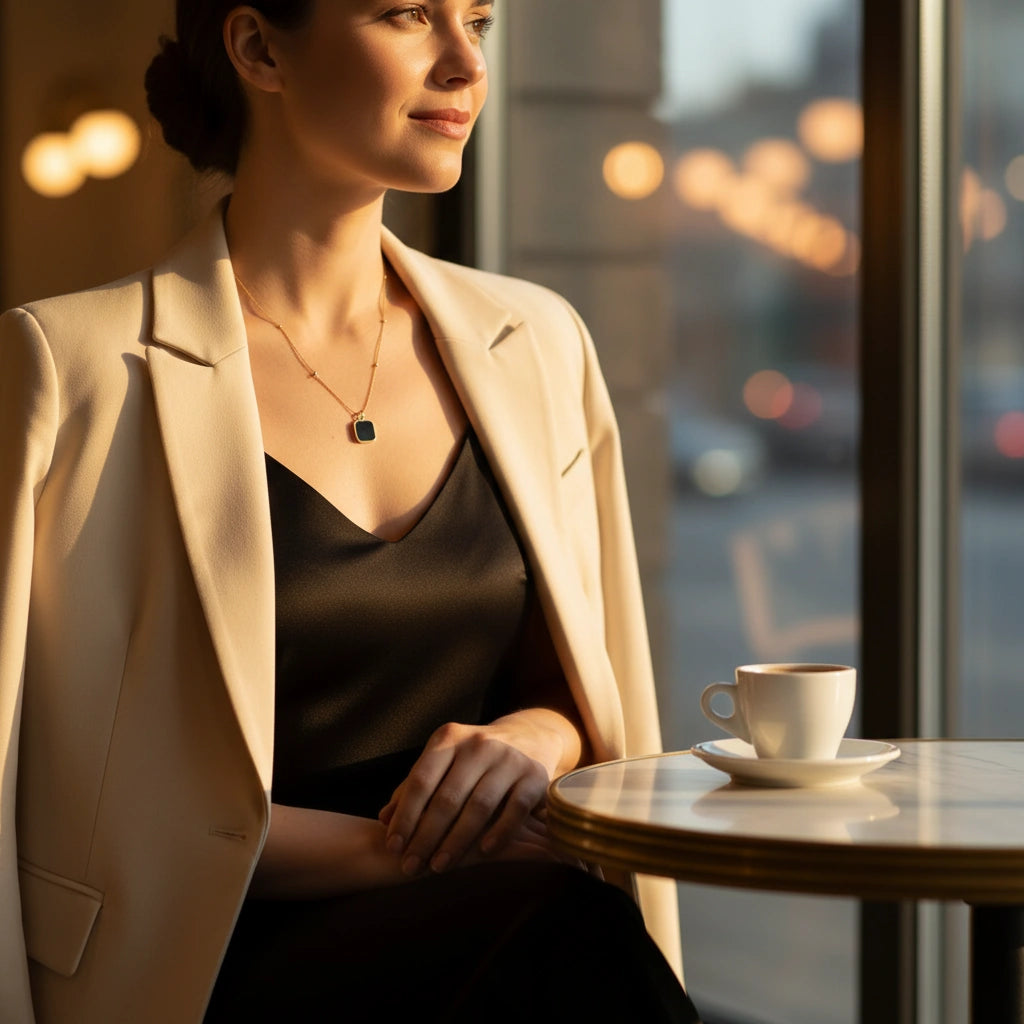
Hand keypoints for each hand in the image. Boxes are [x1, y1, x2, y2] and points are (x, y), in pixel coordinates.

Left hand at [379, 709, 580, 876]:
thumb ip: (414, 788)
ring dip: (456, 841)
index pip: (421, 780)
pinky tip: (482, 853)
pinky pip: (514, 809)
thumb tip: (383, 819)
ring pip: (479, 806)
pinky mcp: (535, 775)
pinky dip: (499, 833)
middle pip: (447, 797)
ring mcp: (509, 758)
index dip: (405, 816)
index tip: (393, 847)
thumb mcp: (443, 762)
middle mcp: (479, 744)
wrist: (529, 737)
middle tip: (411, 866)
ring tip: (439, 866)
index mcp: (449, 738)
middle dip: (426, 836)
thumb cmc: (474, 759)